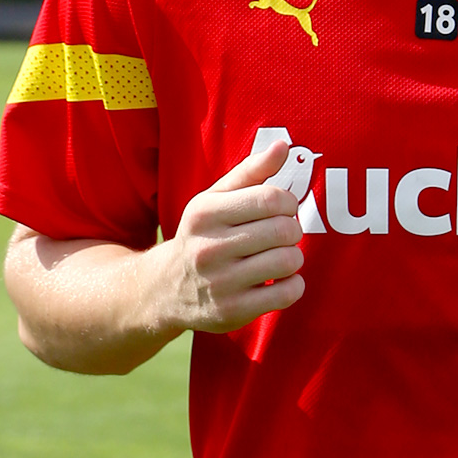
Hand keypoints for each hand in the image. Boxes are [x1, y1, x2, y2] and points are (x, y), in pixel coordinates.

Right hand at [150, 139, 305, 334]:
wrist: (164, 289)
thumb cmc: (200, 235)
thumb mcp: (214, 199)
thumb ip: (251, 171)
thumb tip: (283, 146)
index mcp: (205, 213)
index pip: (271, 199)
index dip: (289, 203)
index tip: (283, 209)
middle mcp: (209, 248)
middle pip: (283, 230)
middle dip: (292, 230)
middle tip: (282, 235)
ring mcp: (220, 283)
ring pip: (288, 261)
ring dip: (294, 257)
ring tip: (281, 257)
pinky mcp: (233, 311)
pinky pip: (286, 294)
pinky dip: (293, 285)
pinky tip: (280, 280)